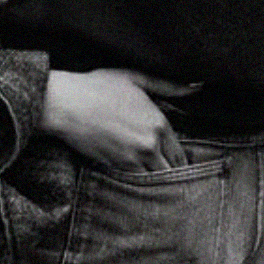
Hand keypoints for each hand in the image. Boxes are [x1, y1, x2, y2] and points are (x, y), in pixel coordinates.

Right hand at [39, 68, 199, 171]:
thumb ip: (168, 86)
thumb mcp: (135, 78)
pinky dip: (139, 185)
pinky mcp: (114, 168)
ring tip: (159, 185)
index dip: (181, 161)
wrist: (67, 104)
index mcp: (158, 123)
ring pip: (155, 181)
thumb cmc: (99, 87)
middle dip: (172, 175)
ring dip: (158, 183)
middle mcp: (149, 144)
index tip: (177, 163)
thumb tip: (196, 87)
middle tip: (173, 180)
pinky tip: (139, 183)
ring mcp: (132, 159)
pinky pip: (135, 183)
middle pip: (171, 172)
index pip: (180, 154)